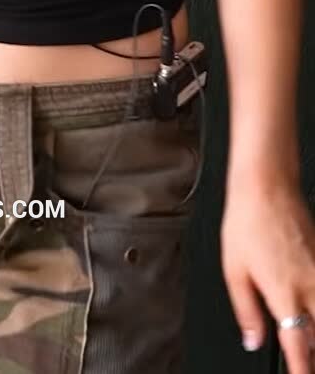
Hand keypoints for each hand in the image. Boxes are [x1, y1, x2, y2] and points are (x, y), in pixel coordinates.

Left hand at [222, 178, 314, 372]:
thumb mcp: (234, 270)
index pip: (298, 347)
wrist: (267, 186)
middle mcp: (310, 286)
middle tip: (302, 354)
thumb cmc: (247, 222)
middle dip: (313, 350)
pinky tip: (308, 300)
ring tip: (305, 332)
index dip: (301, 370)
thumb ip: (246, 310)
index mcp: (284, 295)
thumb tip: (252, 339)